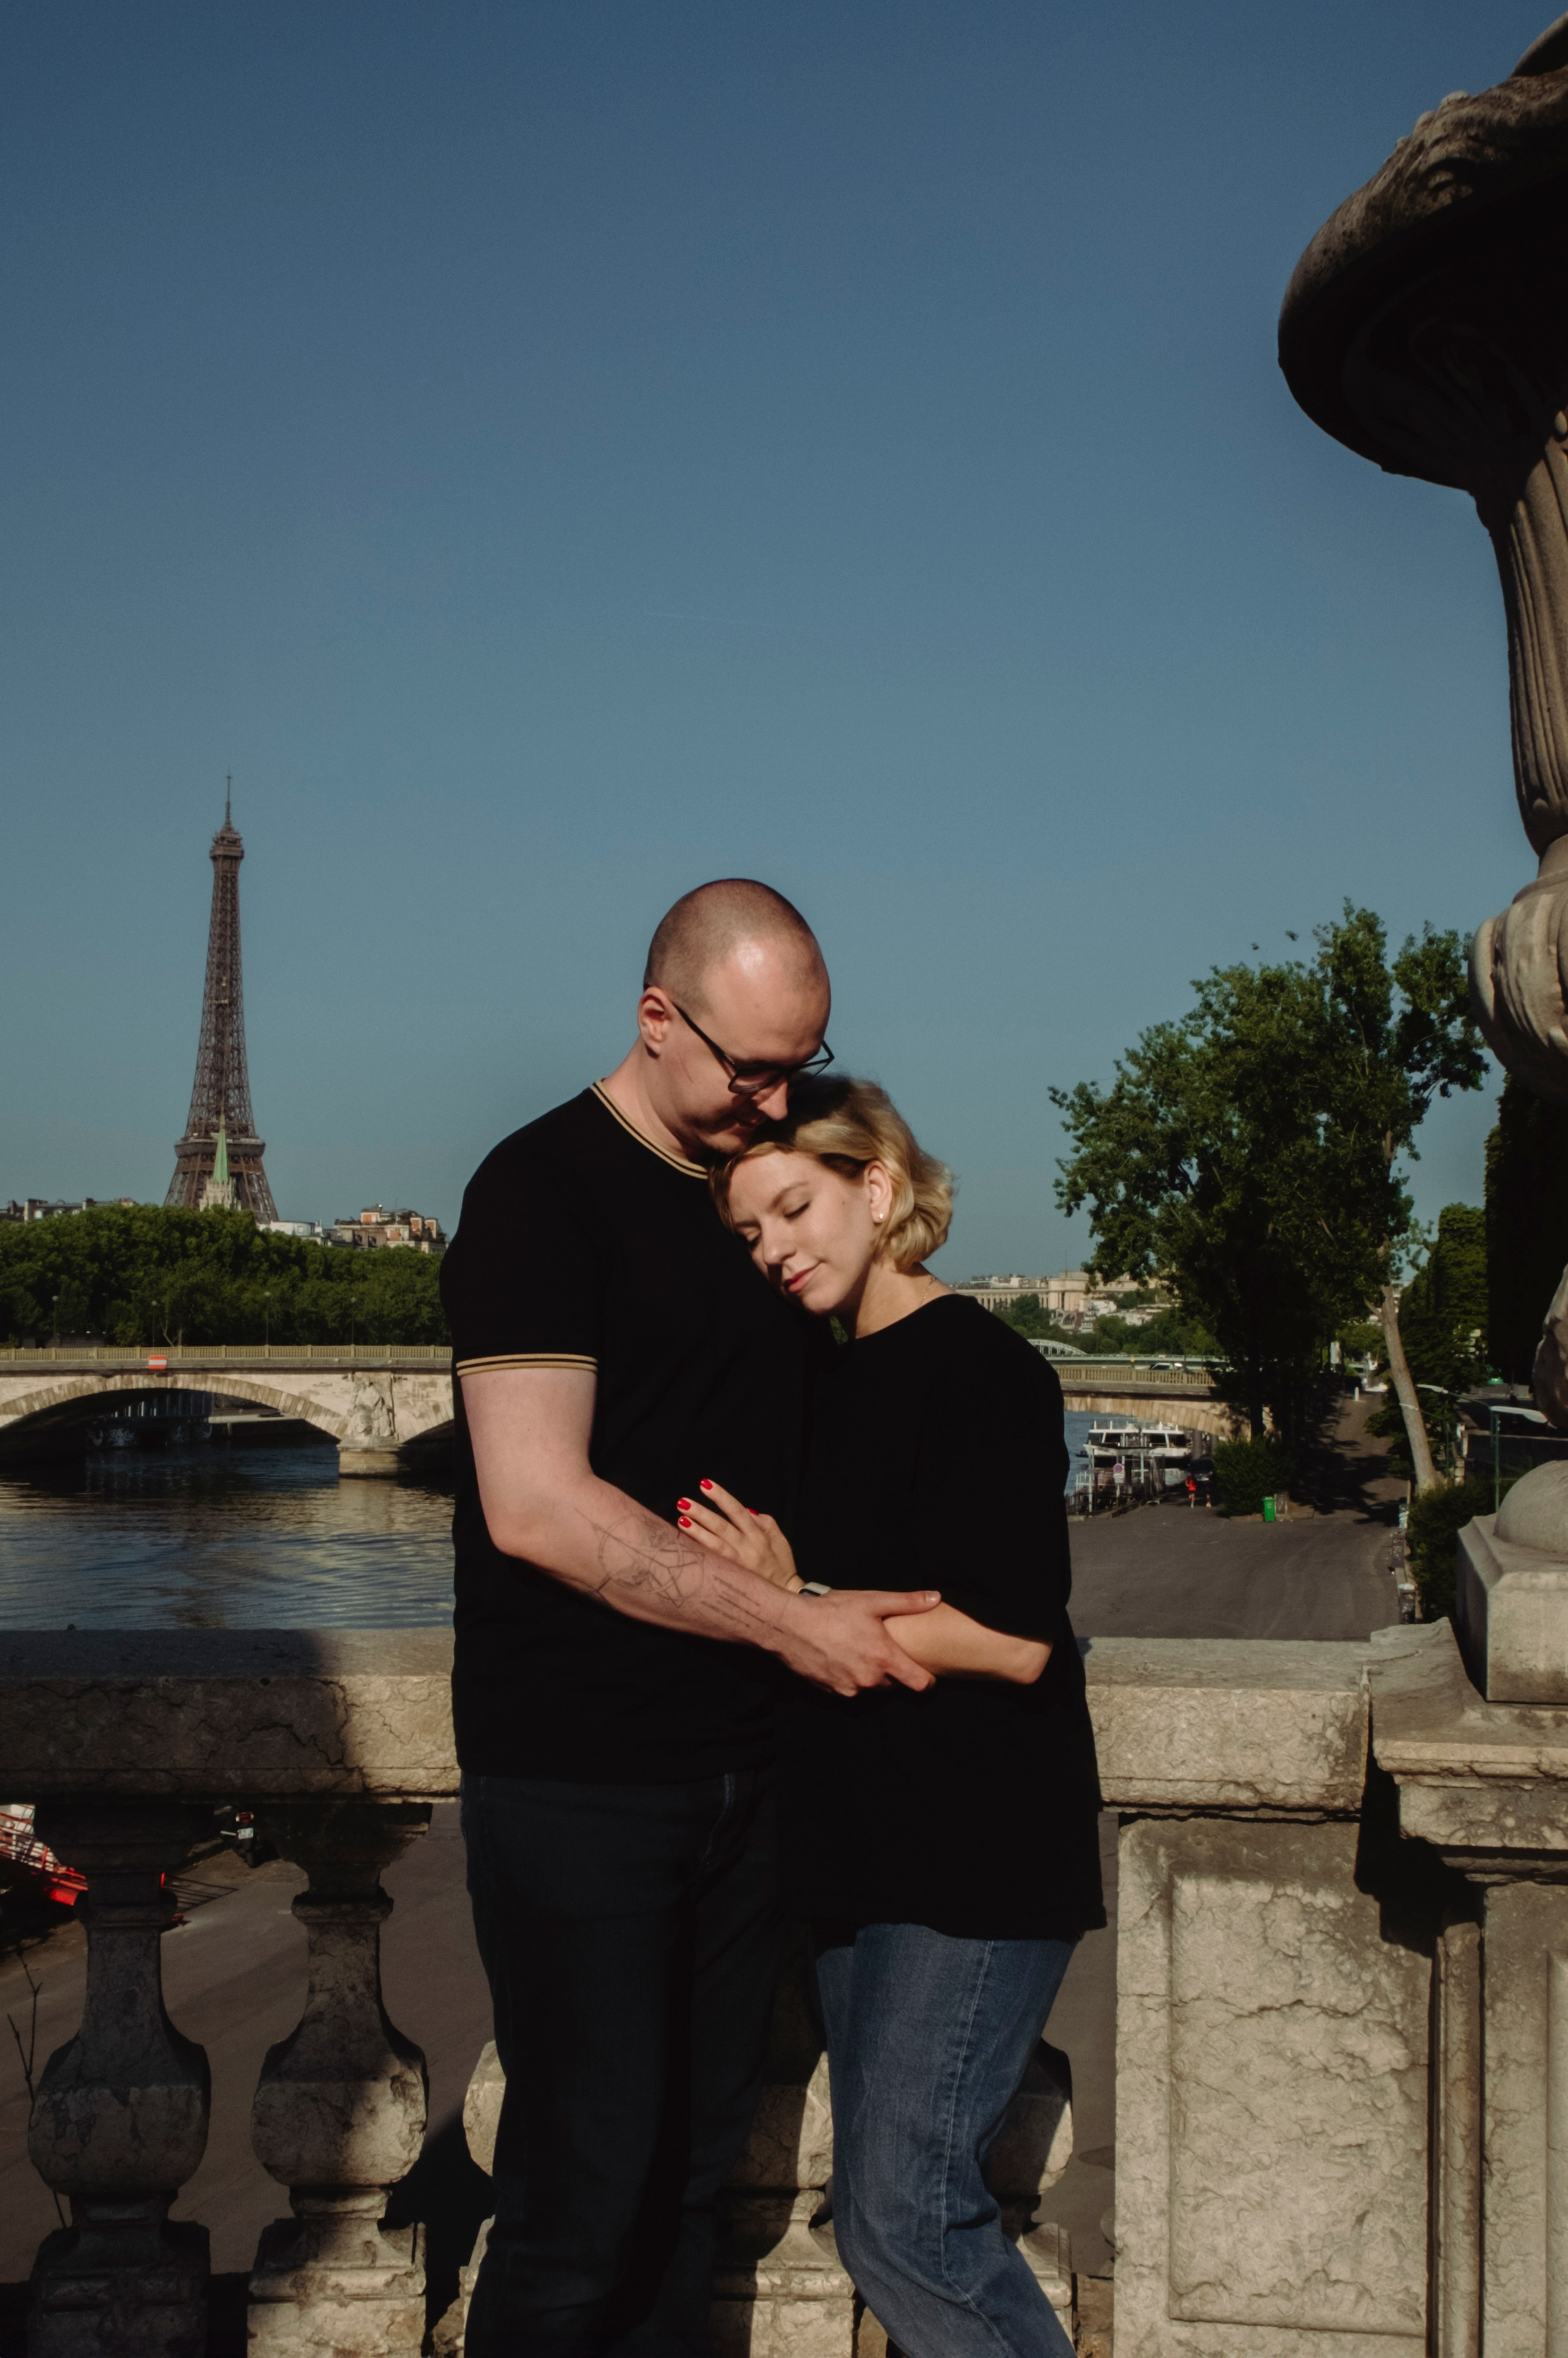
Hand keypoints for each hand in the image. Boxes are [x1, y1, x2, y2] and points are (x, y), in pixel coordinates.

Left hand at [677, 1479, 799, 1591]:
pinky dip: (700, 1554)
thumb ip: (764, 1521)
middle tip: (683, 1502)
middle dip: (701, 1513)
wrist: (784, 1595)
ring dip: (696, 1533)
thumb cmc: (780, 1565)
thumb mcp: (779, 1539)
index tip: (705, 1485)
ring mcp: (738, 1565)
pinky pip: (713, 1564)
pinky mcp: (731, 1578)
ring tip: (681, 1521)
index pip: (737, 1511)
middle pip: (722, 1527)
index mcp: (759, 1536)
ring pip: (715, 1546)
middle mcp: (747, 1549)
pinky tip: (684, 1546)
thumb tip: (745, 1509)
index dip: (721, 1497)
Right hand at [773, 1586, 942, 1696]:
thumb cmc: (831, 1611)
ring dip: (871, 1676)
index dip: (927, 1679)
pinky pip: (851, 1690)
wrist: (790, 1626)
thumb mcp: (871, 1601)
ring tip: (860, 1651)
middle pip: (895, 1685)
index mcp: (884, 1658)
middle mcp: (870, 1679)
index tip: (925, 1671)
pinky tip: (842, 1658)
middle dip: (893, 1672)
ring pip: (872, 1688)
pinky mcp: (833, 1692)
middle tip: (883, 1651)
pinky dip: (851, 1678)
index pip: (921, 1684)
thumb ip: (907, 1602)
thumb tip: (936, 1598)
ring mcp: (850, 1689)